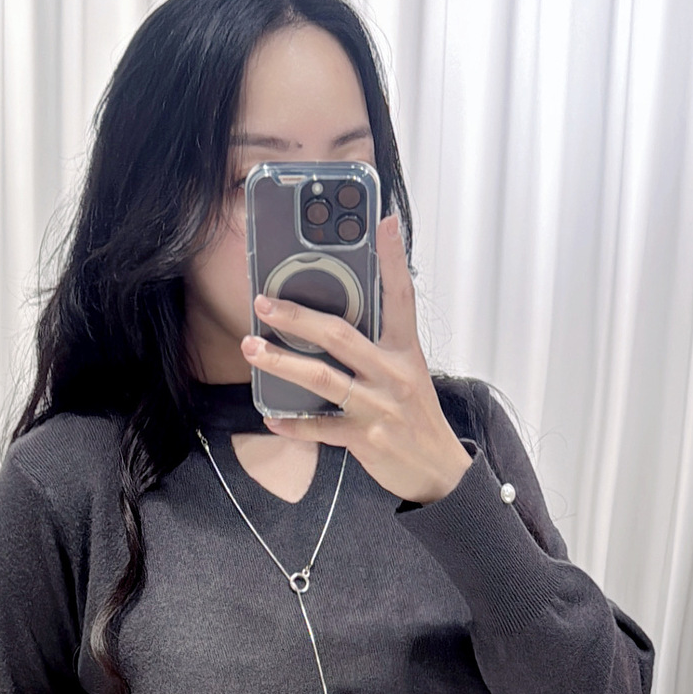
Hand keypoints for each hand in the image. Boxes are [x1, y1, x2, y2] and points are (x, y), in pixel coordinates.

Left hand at [241, 213, 473, 504]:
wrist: (439, 471)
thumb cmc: (417, 418)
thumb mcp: (409, 373)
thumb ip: (379, 346)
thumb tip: (337, 321)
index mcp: (406, 351)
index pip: (401, 296)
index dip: (393, 258)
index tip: (383, 222)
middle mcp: (392, 374)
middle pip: (340, 335)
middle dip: (297, 316)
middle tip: (263, 302)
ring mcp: (378, 406)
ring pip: (322, 378)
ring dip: (281, 362)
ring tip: (253, 349)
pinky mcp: (366, 438)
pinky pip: (320, 428)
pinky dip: (293, 424)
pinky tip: (271, 416)